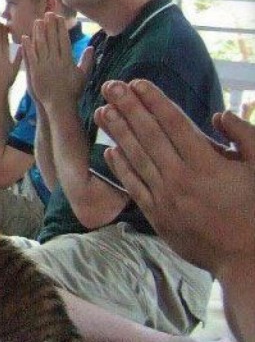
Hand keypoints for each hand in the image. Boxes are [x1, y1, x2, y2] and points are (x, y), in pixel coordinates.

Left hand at [22, 12, 91, 111]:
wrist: (60, 106)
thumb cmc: (73, 92)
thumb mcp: (83, 76)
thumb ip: (87, 60)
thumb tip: (92, 47)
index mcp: (68, 61)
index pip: (63, 39)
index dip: (60, 27)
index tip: (58, 17)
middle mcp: (56, 62)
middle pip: (52, 39)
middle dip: (49, 25)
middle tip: (46, 13)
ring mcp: (45, 67)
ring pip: (40, 46)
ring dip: (38, 32)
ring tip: (36, 21)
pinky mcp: (34, 73)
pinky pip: (31, 57)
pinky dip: (28, 47)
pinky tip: (25, 37)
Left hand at [95, 78, 254, 276]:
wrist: (246, 258)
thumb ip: (245, 136)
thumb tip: (220, 114)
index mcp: (208, 163)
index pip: (174, 123)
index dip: (153, 101)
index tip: (137, 83)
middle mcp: (181, 178)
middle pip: (149, 135)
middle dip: (128, 108)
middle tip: (110, 86)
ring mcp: (166, 198)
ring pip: (136, 158)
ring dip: (117, 133)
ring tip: (102, 111)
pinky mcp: (157, 215)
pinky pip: (133, 186)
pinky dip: (120, 167)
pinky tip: (109, 150)